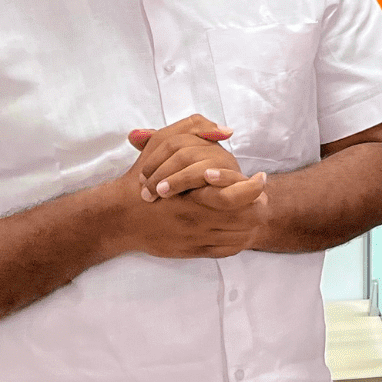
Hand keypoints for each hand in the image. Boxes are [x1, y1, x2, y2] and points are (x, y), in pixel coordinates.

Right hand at [107, 117, 269, 258]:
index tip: (260, 178)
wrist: (120, 216)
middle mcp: (200, 219)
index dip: (254, 188)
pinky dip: (238, 239)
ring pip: (241, 235)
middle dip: (259, 206)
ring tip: (254, 210)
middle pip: (249, 218)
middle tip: (261, 197)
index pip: (239, 196)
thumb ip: (194, 129)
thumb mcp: (164, 144)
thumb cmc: (142, 178)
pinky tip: (240, 228)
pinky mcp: (195, 252)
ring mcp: (198, 238)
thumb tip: (227, 131)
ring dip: (251, 223)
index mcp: (195, 194)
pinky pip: (228, 249)